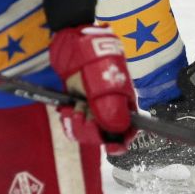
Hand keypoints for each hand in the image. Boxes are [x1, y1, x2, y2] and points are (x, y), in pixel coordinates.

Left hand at [49, 24, 132, 144]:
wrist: (75, 47)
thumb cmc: (96, 62)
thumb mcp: (106, 86)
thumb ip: (111, 111)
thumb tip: (117, 132)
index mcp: (125, 105)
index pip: (127, 132)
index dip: (120, 143)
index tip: (109, 146)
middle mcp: (111, 109)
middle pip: (105, 136)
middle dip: (92, 131)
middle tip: (84, 116)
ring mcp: (95, 108)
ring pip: (88, 132)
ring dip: (78, 123)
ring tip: (74, 107)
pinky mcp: (80, 106)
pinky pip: (75, 124)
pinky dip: (69, 119)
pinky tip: (67, 108)